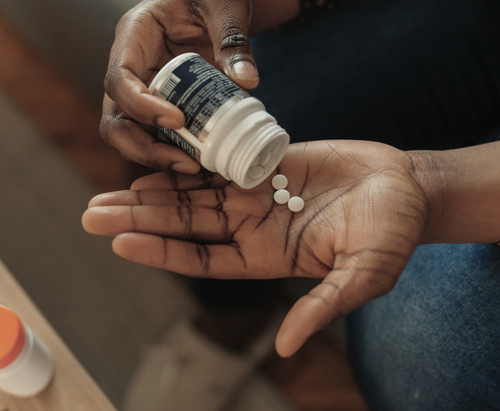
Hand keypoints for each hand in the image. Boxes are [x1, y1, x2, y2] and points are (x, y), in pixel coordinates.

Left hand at [83, 141, 429, 355]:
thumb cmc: (390, 235)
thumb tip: (288, 347)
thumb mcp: (362, 276)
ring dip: (151, 189)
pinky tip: (155, 153)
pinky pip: (218, 157)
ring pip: (192, 192)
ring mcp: (256, 192)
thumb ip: (323, 306)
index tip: (121, 244)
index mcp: (265, 257)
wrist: (408, 188)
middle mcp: (251, 226)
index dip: (162, 252)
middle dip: (140, 218)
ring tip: (108, 189)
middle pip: (184, 224)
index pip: (201, 258)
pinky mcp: (266, 160)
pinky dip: (187, 156)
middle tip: (91, 214)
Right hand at [101, 0, 298, 172]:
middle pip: (114, 115)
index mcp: (134, 32)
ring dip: (154, 155)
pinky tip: (198, 163)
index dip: (140, 105)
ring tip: (193, 167)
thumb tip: (246, 81)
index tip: (177, 120)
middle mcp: (128, 64)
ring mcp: (138, 88)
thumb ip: (235, 39)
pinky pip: (151, 136)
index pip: (118, 77)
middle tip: (183, 160)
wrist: (218, 5)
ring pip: (127, 133)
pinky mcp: (155, 105)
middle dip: (141, 144)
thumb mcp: (228, 4)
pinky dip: (169, 152)